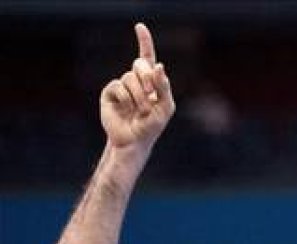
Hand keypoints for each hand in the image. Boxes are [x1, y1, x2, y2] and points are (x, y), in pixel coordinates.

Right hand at [99, 23, 174, 151]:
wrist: (134, 140)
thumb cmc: (152, 125)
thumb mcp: (165, 107)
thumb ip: (163, 87)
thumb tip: (158, 65)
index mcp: (151, 81)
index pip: (147, 57)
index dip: (144, 41)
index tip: (139, 26)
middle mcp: (135, 80)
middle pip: (139, 64)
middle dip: (147, 79)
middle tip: (150, 96)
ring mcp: (121, 86)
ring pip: (130, 77)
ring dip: (139, 95)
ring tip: (140, 110)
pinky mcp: (109, 93)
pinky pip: (118, 87)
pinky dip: (126, 99)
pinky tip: (126, 109)